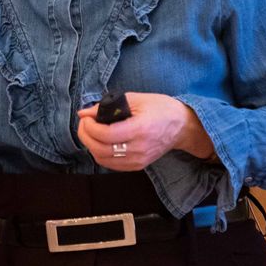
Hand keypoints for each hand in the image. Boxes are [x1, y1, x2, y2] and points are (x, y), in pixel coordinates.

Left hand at [76, 93, 215, 170]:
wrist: (182, 126)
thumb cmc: (160, 108)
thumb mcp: (135, 99)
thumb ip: (106, 106)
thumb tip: (83, 113)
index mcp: (140, 129)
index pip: (106, 134)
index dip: (90, 127)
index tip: (86, 117)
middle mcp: (139, 148)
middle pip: (101, 149)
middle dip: (85, 136)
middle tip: (84, 123)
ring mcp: (138, 160)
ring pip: (103, 159)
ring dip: (91, 145)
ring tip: (90, 131)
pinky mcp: (138, 166)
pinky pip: (111, 164)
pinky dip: (100, 154)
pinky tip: (100, 142)